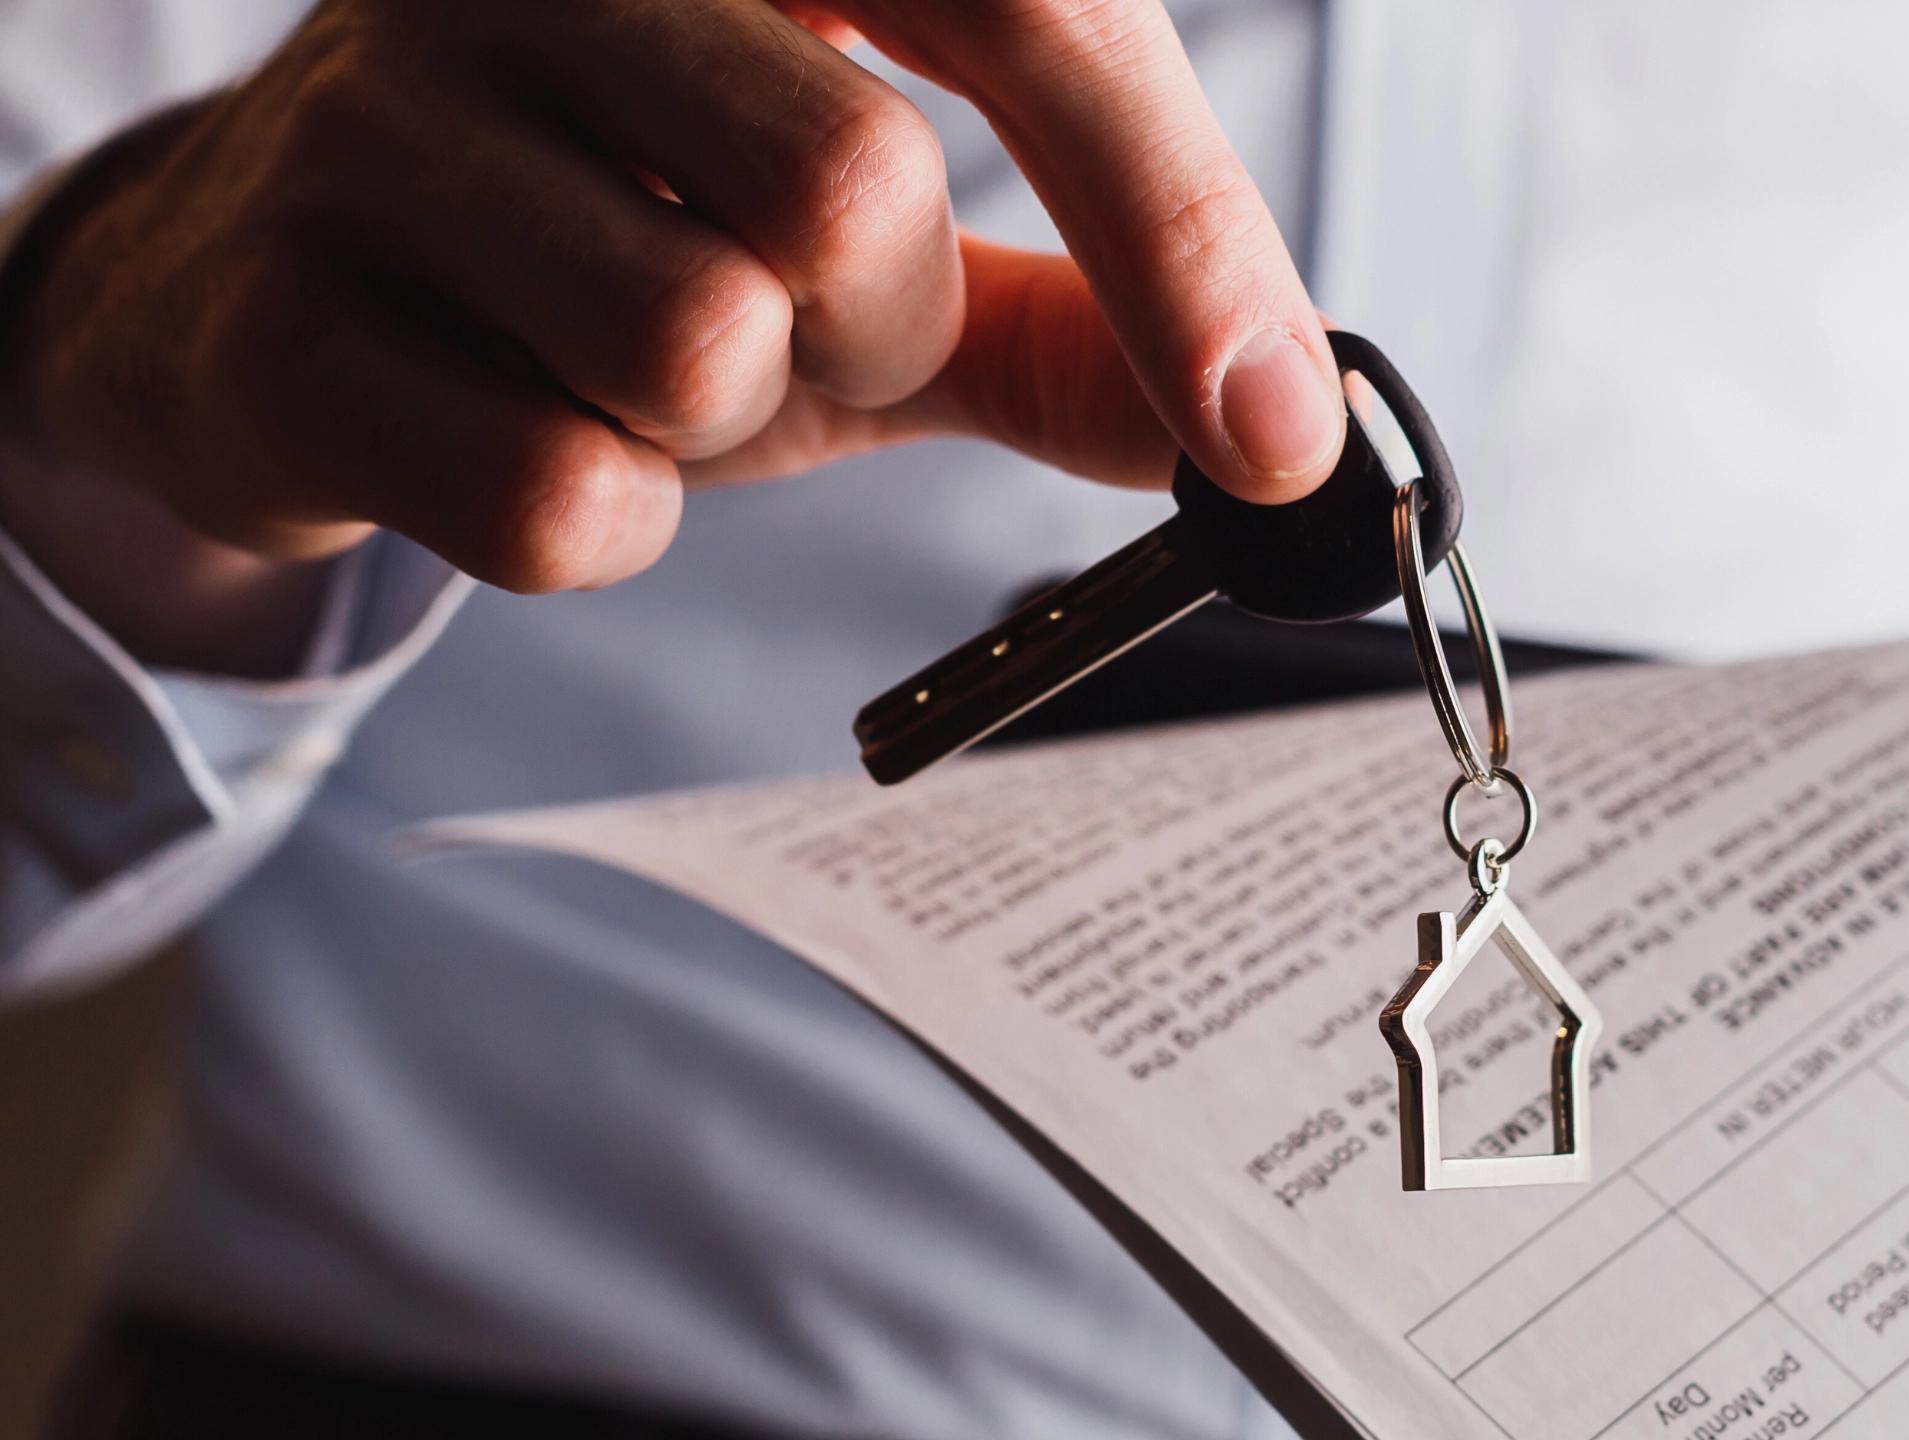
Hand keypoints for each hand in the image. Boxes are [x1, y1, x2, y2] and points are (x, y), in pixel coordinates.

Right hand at [0, 0, 1342, 669]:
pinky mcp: (270, 310)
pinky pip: (559, 497)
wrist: (269, 300)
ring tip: (630, 366)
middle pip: (854, 191)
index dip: (1174, 215)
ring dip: (728, 424)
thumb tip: (1271, 420)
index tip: (1271, 424)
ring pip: (698, 347)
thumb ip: (1064, 314)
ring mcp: (371, 111)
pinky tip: (522, 434)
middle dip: (878, 327)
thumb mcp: (847, 256)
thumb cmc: (598, 246)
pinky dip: (607, 524)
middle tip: (791, 321)